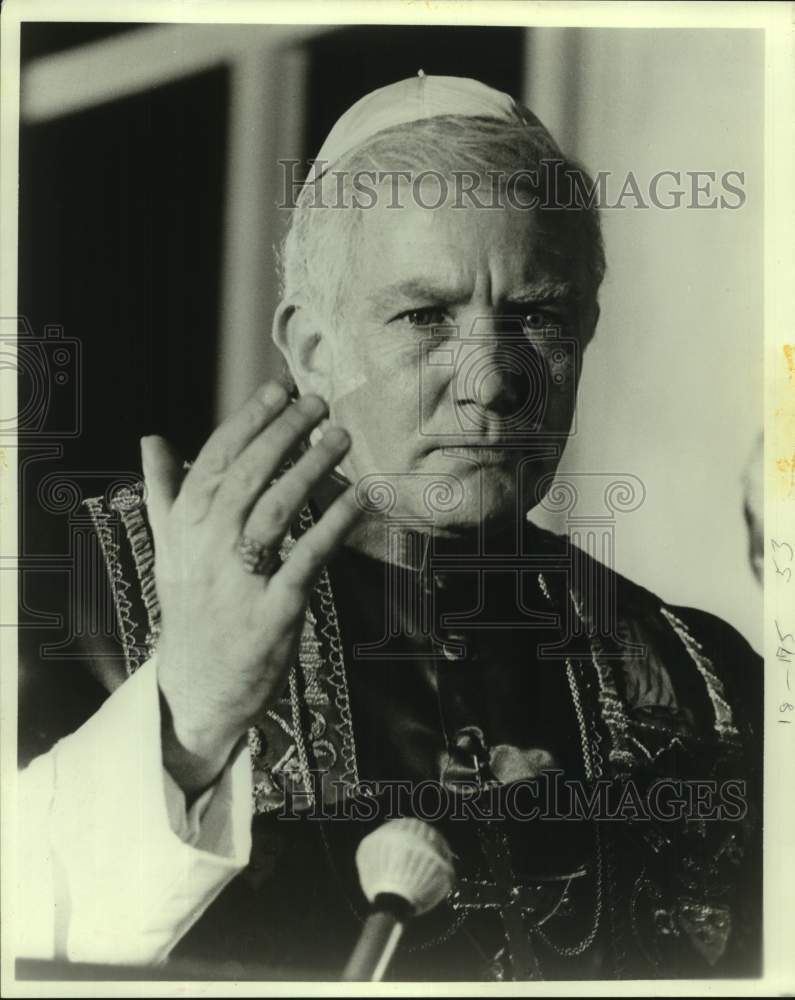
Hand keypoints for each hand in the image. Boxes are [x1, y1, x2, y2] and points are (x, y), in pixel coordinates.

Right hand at [141, 382, 360, 795]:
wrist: (198, 686)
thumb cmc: (191, 607)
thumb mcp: (169, 549)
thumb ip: (165, 492)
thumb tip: (151, 439)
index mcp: (184, 527)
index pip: (214, 459)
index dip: (249, 420)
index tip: (279, 388)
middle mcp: (206, 548)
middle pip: (247, 476)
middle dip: (284, 433)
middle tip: (318, 403)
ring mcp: (238, 580)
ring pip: (275, 510)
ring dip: (310, 469)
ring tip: (339, 437)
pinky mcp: (273, 610)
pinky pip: (307, 558)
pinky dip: (334, 524)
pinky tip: (358, 496)